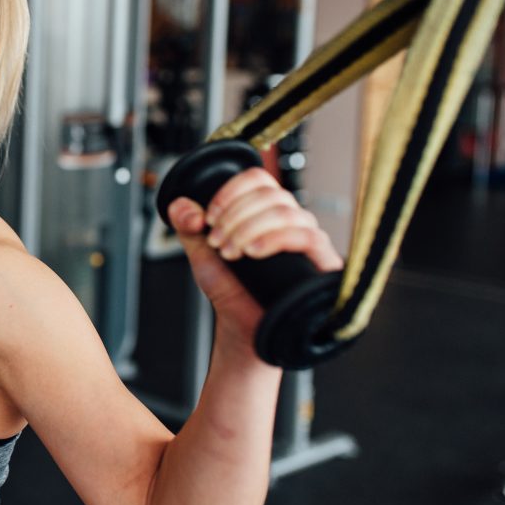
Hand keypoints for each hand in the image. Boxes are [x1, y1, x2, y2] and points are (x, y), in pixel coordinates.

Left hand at [166, 167, 342, 349]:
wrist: (243, 326)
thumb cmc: (230, 288)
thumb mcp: (200, 252)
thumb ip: (186, 225)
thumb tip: (182, 204)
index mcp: (265, 210)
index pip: (257, 179)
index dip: (229, 192)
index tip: (209, 217)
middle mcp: (291, 219)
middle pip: (270, 194)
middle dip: (234, 216)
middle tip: (216, 242)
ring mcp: (309, 238)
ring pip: (285, 212)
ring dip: (248, 229)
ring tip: (230, 253)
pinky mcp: (323, 260)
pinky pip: (307, 236)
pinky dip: (274, 239)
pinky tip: (252, 252)